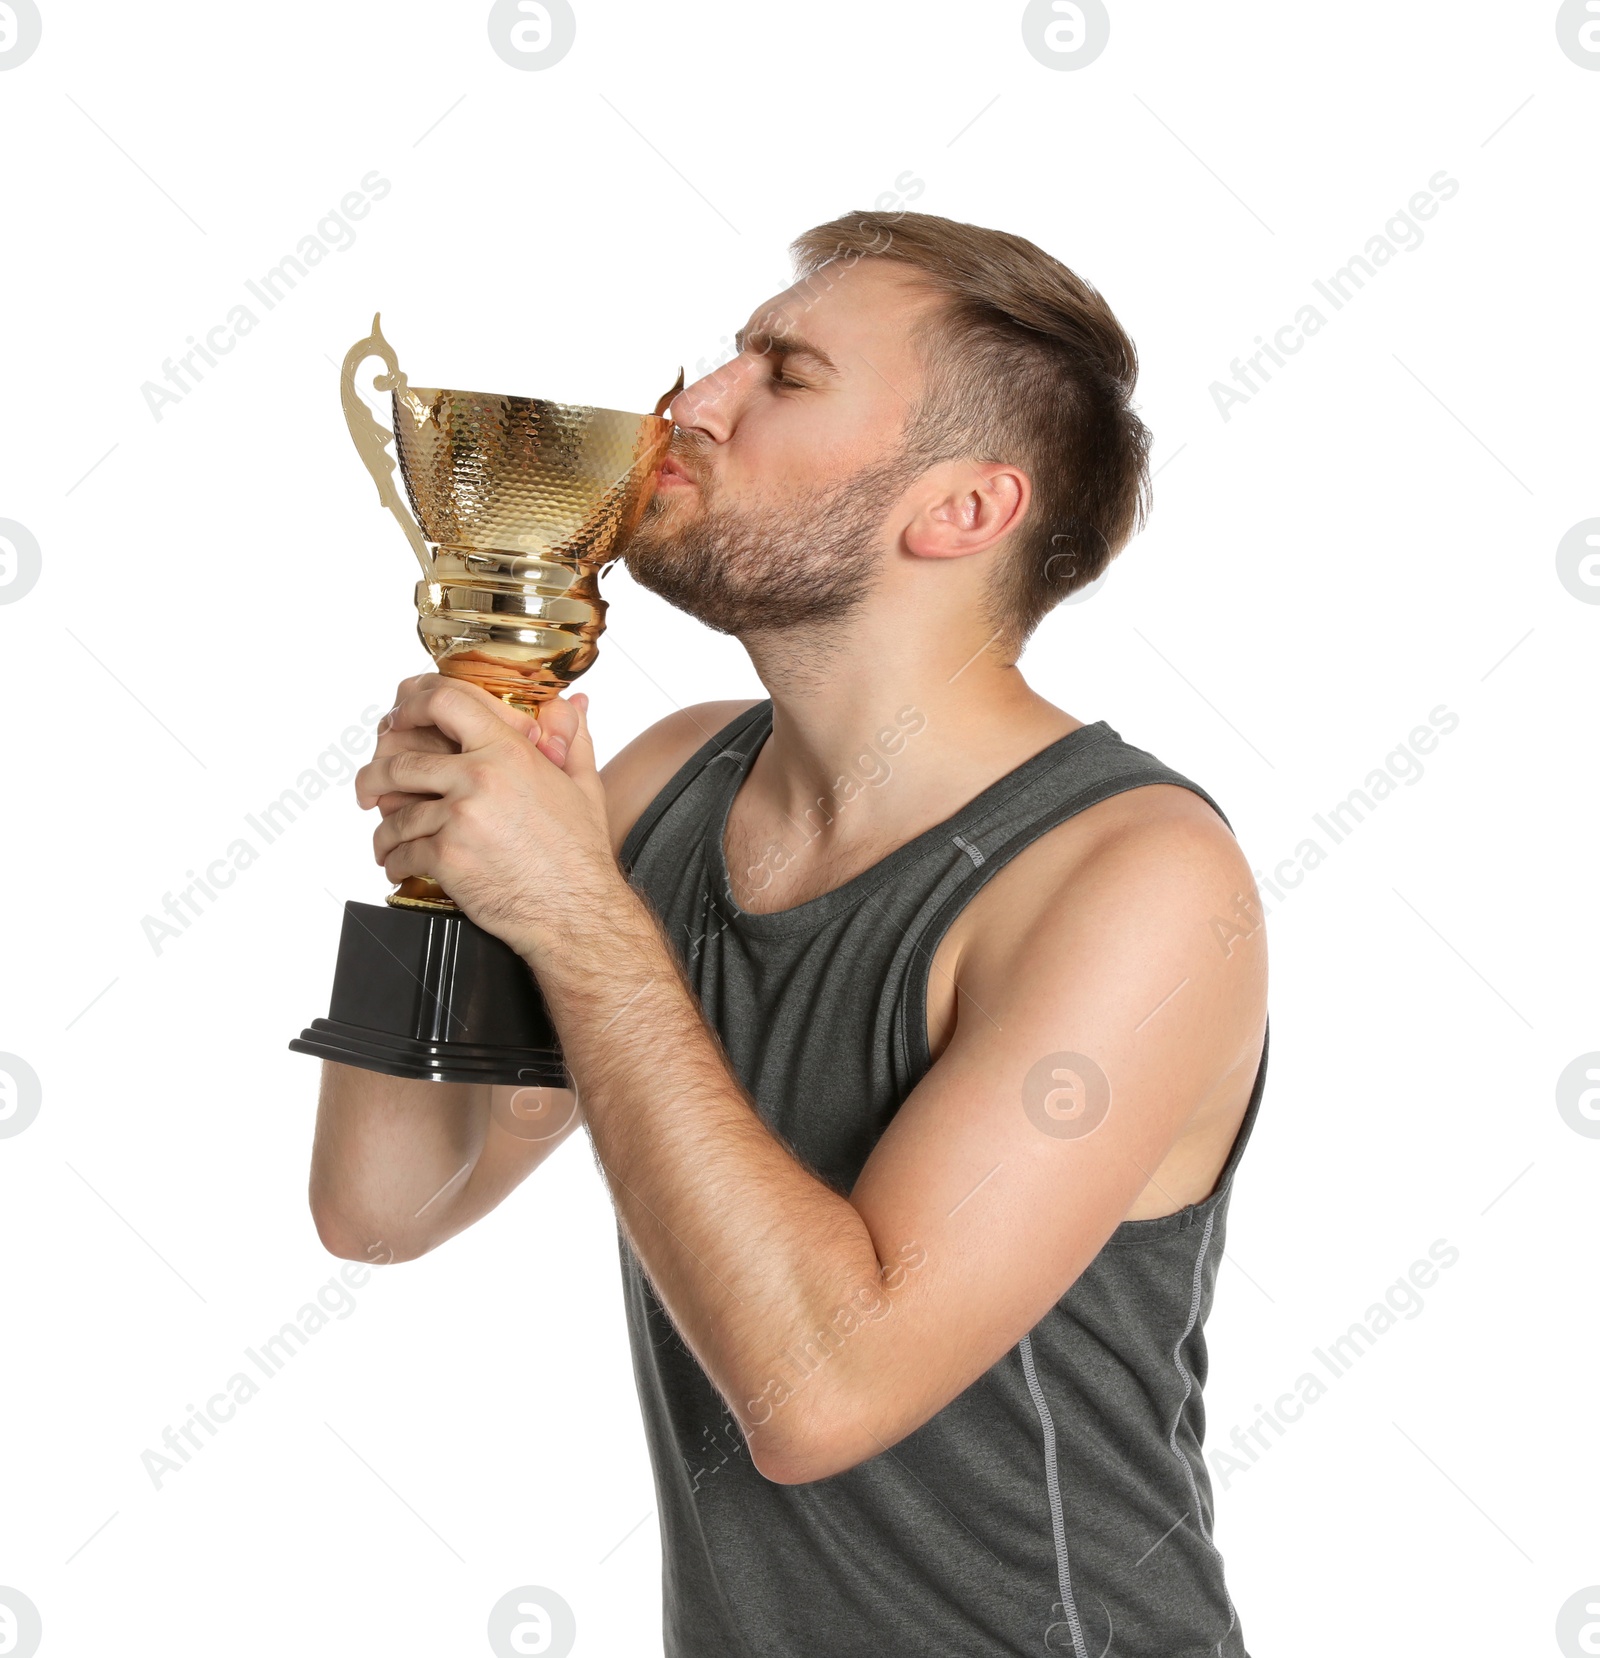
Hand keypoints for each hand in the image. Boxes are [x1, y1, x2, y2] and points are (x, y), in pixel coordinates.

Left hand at [357, 673, 620, 960]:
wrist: (576, 911)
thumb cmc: (579, 852)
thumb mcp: (583, 784)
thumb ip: (573, 738)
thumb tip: (574, 703)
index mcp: (509, 751)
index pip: (445, 700)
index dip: (411, 703)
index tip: (397, 719)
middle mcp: (480, 777)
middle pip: (400, 761)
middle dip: (374, 777)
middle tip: (370, 790)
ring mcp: (460, 817)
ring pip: (395, 813)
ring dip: (384, 830)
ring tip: (387, 842)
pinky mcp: (446, 856)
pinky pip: (401, 851)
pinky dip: (394, 861)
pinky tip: (400, 866)